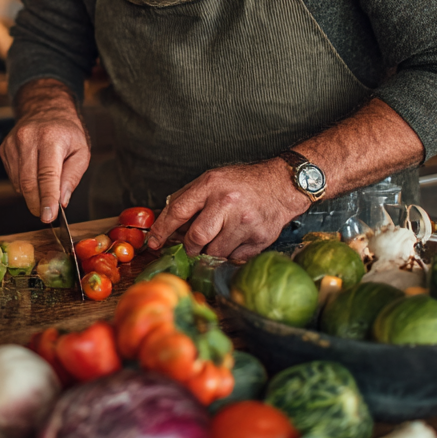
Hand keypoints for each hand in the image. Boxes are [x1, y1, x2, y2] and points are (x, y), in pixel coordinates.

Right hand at [0, 79, 89, 222]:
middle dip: (38, 204)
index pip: (47, 174)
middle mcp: (28, 138)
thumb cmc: (66, 132)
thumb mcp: (81, 151)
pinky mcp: (4, 149)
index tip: (48, 217)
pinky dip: (24, 184)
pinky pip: (13, 177)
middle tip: (47, 215)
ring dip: (32, 194)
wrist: (45, 109)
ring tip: (45, 187)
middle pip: (29, 182)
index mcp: (50, 137)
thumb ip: (72, 177)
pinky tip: (34, 174)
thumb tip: (62, 201)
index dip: (47, 198)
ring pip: (19, 183)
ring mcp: (12, 143)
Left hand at [148, 159, 310, 260]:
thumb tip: (165, 220)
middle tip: (192, 245)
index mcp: (211, 185)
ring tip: (218, 240)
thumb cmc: (242, 183)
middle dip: (190, 246)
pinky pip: (235, 258)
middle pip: (196, 237)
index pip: (178, 211)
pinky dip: (230, 254)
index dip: (162, 230)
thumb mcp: (212, 179)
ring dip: (210, 252)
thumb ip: (187, 197)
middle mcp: (227, 203)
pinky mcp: (260, 239)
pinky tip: (236, 240)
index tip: (154, 242)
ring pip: (215, 252)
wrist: (282, 185)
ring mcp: (245, 222)